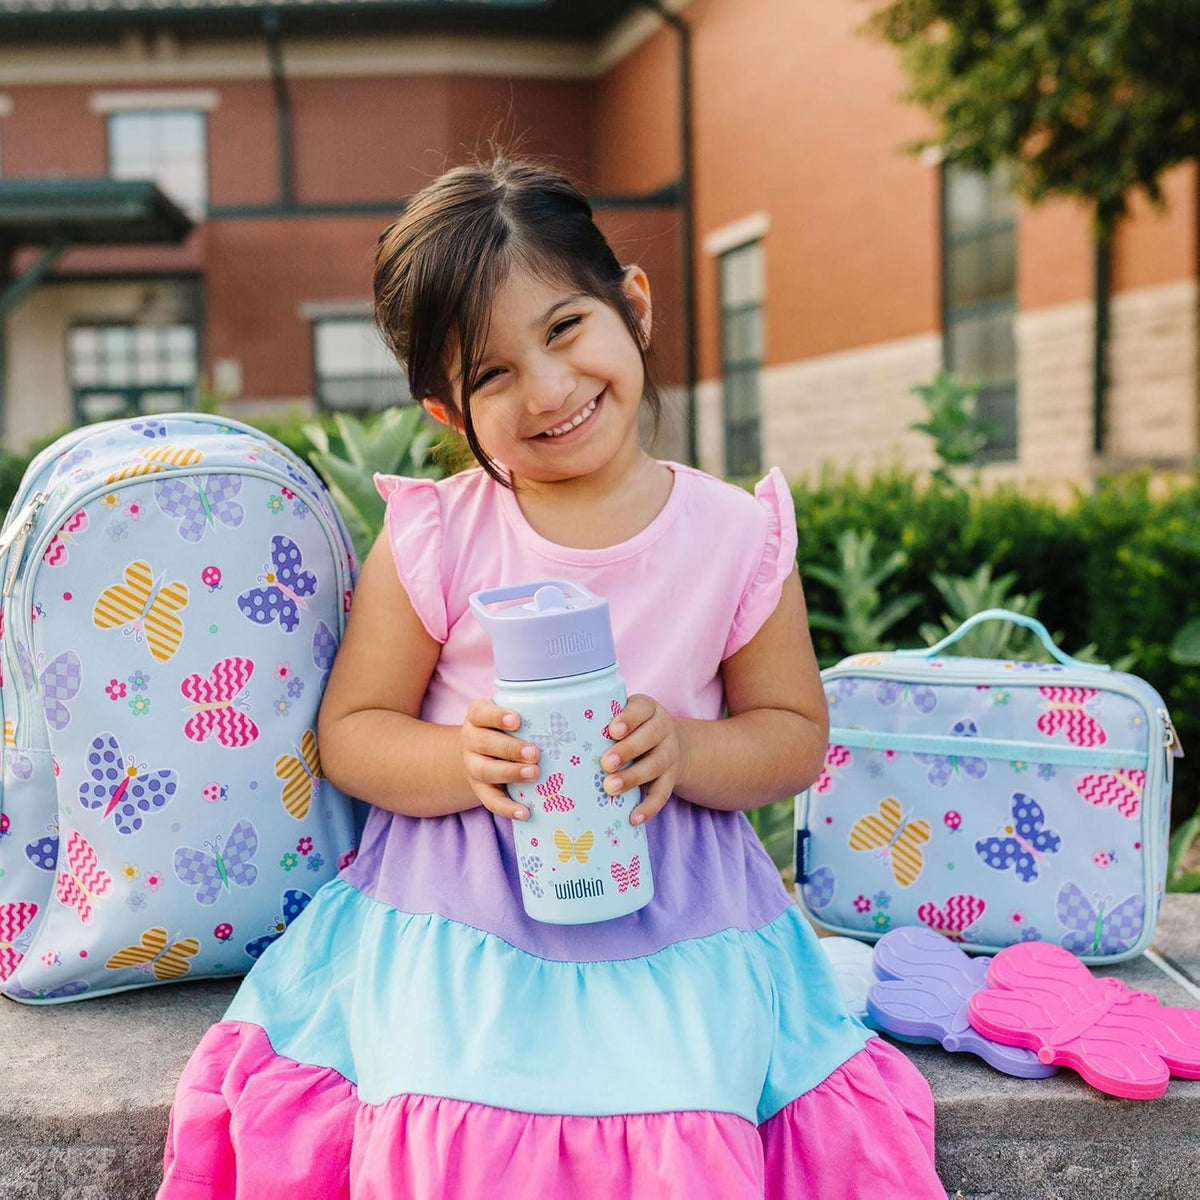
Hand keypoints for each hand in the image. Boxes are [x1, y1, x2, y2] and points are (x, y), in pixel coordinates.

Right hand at [461, 699, 539, 820]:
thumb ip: (534, 711)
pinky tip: (525, 812)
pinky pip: (490, 800)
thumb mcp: (512, 714)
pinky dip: (507, 808)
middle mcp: (471, 740)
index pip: (481, 713)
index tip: (517, 720)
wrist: (482, 752)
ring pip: (485, 771)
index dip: (497, 716)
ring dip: (510, 773)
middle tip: (535, 753)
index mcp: (478, 717)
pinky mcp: (479, 788)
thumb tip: (576, 715)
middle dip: (510, 748)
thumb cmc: (507, 728)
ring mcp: (472, 765)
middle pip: (484, 743)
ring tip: (534, 774)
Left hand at [600, 694, 683, 824]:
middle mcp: (662, 729)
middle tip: (605, 763)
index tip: (611, 730)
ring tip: (610, 787)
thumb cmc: (629, 730)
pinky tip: (633, 818)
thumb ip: (598, 724)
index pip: (641, 708)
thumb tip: (553, 742)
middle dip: (628, 749)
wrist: (668, 744)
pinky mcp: (671, 778)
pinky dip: (649, 807)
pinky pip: (663, 793)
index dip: (629, 719)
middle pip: (651, 736)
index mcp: (647, 709)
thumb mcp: (620, 718)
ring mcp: (670, 754)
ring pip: (657, 765)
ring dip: (633, 777)